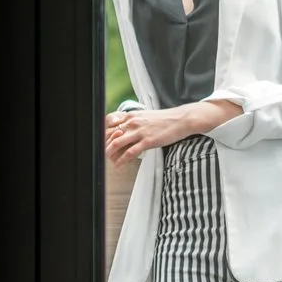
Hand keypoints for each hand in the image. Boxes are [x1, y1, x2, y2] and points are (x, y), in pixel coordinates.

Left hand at [103, 100, 234, 164]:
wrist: (181, 120)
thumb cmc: (164, 120)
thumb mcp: (145, 116)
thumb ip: (133, 122)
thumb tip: (123, 130)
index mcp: (131, 115)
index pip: (109, 122)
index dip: (102, 132)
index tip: (100, 140)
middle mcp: (132, 122)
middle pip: (109, 134)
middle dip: (103, 145)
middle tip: (102, 153)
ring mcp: (139, 132)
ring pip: (116, 143)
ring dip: (109, 153)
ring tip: (107, 160)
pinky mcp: (147, 141)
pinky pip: (130, 152)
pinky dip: (121, 160)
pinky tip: (119, 165)